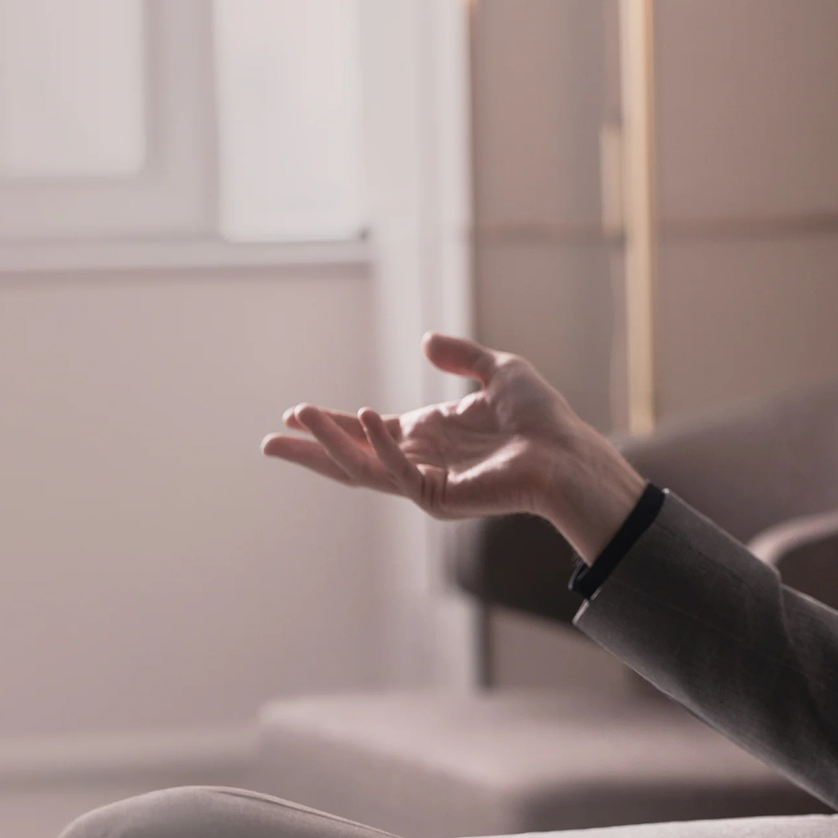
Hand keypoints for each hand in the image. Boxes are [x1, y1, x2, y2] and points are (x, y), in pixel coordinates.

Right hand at [261, 334, 645, 560]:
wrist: (568, 452)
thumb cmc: (541, 418)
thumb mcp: (499, 370)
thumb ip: (461, 356)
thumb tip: (424, 340)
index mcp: (429, 436)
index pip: (367, 432)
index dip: (331, 424)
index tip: (295, 413)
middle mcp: (421, 461)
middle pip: (352, 458)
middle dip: (311, 449)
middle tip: (270, 441)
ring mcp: (427, 483)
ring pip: (363, 469)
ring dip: (328, 446)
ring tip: (297, 423)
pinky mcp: (440, 498)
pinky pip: (398, 473)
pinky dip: (378, 446)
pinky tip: (365, 417)